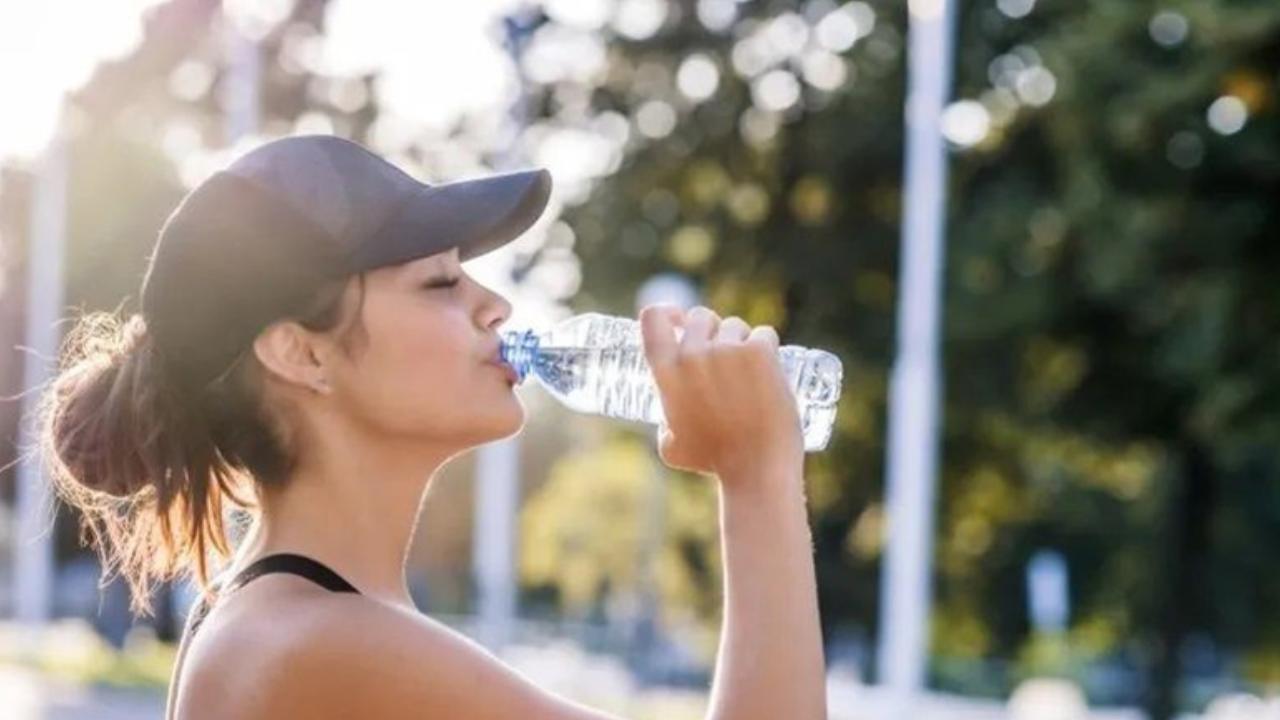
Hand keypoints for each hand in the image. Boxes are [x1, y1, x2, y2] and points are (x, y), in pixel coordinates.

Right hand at [639, 304, 803, 483]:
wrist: (755, 467)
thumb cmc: (713, 461)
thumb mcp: (671, 445)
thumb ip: (665, 421)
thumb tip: (670, 415)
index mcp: (665, 372)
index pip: (653, 318)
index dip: (667, 313)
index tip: (678, 320)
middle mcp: (692, 354)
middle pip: (700, 316)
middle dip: (711, 330)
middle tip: (725, 355)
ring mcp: (727, 350)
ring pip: (734, 325)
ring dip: (742, 341)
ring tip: (750, 373)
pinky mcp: (759, 351)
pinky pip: (764, 333)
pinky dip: (768, 347)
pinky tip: (770, 369)